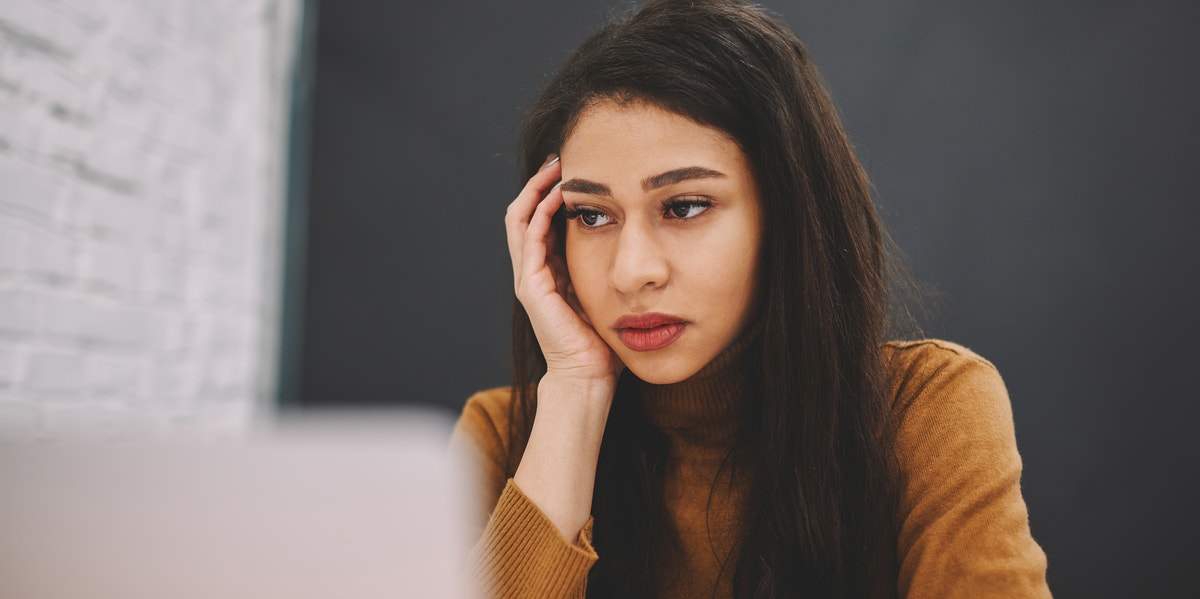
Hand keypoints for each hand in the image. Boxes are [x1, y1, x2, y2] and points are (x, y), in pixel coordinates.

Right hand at [505, 156, 622, 385]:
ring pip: (520, 219)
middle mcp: (534, 271)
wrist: (589, 377)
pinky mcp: (531, 286)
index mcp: (550, 272)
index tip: (576, 169)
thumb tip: (638, 244)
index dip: (552, 193)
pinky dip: (541, 212)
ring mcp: (528, 278)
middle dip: (540, 182)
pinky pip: (529, 238)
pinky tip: (559, 195)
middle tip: (562, 156)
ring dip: (536, 189)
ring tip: (556, 166)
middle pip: (525, 212)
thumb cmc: (603, 342)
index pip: (542, 220)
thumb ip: (610, 269)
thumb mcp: (608, 293)